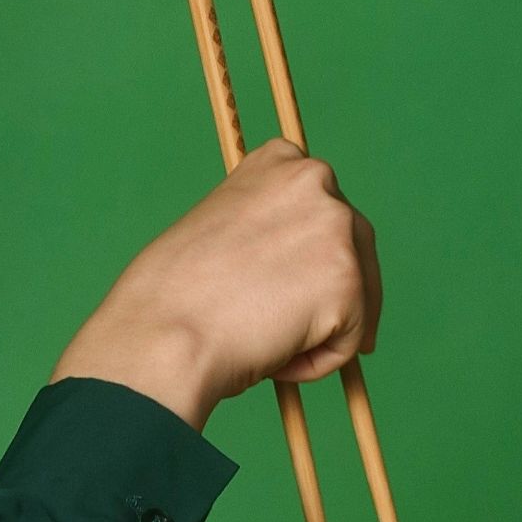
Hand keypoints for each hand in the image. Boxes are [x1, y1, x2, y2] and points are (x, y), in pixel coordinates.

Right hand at [49, 137, 382, 428]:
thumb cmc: (171, 292)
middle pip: (355, 245)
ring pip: (358, 295)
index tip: (292, 275)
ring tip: (267, 344)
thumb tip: (298, 264)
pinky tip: (274, 358)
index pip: (321, 201)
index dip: (308, 246)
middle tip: (293, 324)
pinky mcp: (350, 285)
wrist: (163, 333)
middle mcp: (316, 184)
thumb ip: (264, 228)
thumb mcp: (218, 225)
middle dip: (332, 288)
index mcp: (279, 161)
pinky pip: (350, 339)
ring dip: (320, 327)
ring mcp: (337, 233)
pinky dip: (317, 359)